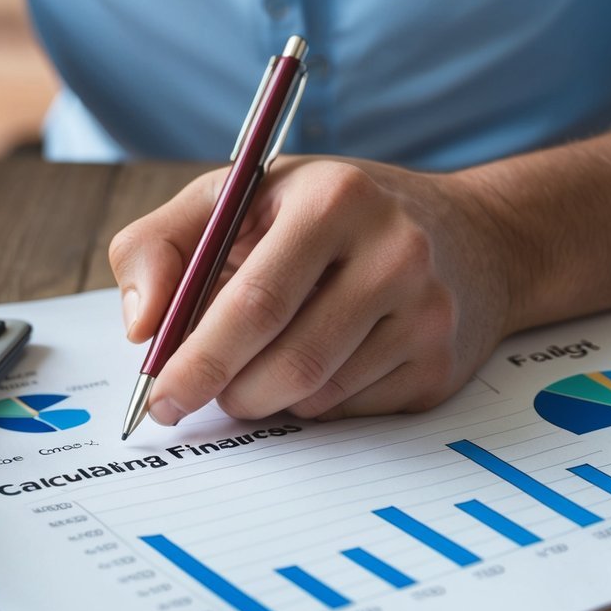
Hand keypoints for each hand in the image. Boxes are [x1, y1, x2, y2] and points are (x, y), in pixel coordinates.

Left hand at [110, 158, 516, 423]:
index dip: (198, 359)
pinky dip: (310, 403)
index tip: (159, 394)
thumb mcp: (239, 198)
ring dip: (264, 398)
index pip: (254, 302)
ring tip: (255, 364)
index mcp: (334, 200)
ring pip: (315, 397)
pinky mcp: (440, 367)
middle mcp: (394, 253)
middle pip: (288, 362)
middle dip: (225, 392)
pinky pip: (348, 412)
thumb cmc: (326, 215)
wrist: (469, 234)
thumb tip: (141, 326)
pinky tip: (316, 364)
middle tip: (189, 398)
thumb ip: (161, 245)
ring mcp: (426, 315)